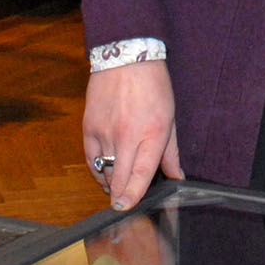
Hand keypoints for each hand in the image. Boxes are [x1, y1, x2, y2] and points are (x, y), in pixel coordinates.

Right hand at [83, 59, 183, 211]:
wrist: (126, 56)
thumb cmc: (152, 85)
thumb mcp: (170, 118)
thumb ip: (171, 152)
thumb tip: (176, 177)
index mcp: (151, 133)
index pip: (141, 174)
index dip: (133, 196)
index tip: (127, 208)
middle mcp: (126, 135)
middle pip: (119, 178)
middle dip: (121, 196)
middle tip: (124, 203)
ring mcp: (105, 132)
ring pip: (104, 171)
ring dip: (111, 183)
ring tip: (118, 185)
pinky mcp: (89, 127)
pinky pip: (90, 159)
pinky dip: (97, 170)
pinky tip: (105, 172)